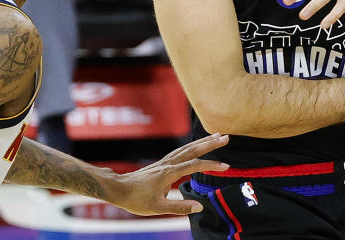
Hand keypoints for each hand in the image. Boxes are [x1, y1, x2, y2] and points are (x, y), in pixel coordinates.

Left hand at [101, 133, 229, 215]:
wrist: (118, 189)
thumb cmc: (136, 199)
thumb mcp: (158, 208)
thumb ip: (179, 207)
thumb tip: (200, 206)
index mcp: (169, 173)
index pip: (194, 165)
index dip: (211, 165)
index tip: (226, 166)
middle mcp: (168, 164)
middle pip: (192, 149)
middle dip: (210, 143)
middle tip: (226, 137)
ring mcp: (165, 162)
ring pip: (187, 148)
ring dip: (202, 141)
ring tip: (216, 136)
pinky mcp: (162, 164)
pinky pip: (181, 151)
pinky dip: (192, 146)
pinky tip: (196, 147)